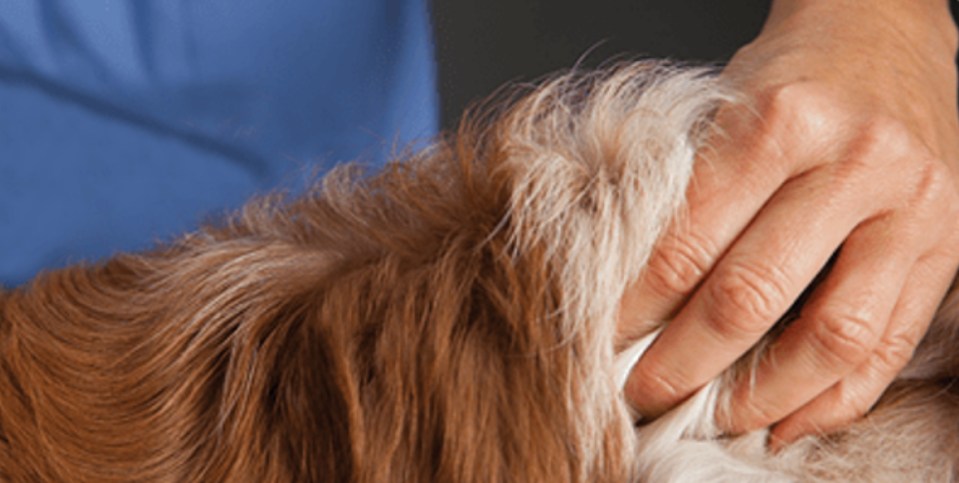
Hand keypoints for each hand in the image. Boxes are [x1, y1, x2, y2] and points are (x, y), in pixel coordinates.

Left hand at [620, 0, 958, 444]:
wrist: (884, 31)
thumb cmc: (789, 75)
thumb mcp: (723, 109)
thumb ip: (687, 194)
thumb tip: (634, 300)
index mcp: (781, 122)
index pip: (687, 242)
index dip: (635, 308)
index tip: (601, 342)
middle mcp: (855, 162)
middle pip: (750, 296)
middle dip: (683, 363)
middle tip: (640, 395)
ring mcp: (913, 208)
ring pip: (831, 336)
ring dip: (760, 396)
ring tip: (711, 418)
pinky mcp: (949, 245)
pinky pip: (890, 346)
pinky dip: (835, 400)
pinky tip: (787, 423)